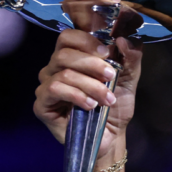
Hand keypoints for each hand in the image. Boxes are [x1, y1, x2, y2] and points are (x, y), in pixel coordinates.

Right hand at [34, 0, 143, 157]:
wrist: (111, 135)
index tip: (106, 52)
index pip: (68, 36)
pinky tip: (90, 105)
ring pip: (63, 73)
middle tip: (110, 76)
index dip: (86, 40)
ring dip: (90, 85)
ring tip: (106, 99)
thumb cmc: (116, 104)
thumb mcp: (129, 77)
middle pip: (64, 53)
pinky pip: (54, 90)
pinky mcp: (41, 105)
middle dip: (92, 64)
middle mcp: (54, 68)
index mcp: (73, 56)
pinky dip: (76, 95)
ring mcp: (46, 86)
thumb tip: (124, 39)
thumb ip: (130, 57)